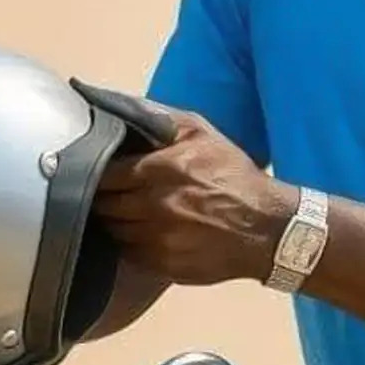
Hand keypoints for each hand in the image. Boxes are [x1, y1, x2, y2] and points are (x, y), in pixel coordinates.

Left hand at [94, 111, 295, 284]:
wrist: (269, 228)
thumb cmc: (235, 176)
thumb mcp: (202, 132)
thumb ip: (155, 115)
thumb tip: (103, 100)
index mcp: (158, 171)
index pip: (101, 174)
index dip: (95, 172)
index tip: (101, 171)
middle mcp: (153, 207)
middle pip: (102, 206)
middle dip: (105, 198)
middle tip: (115, 193)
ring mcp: (158, 240)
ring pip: (113, 231)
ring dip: (117, 221)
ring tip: (130, 213)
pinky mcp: (165, 265)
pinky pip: (130, 254)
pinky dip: (132, 243)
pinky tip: (148, 233)